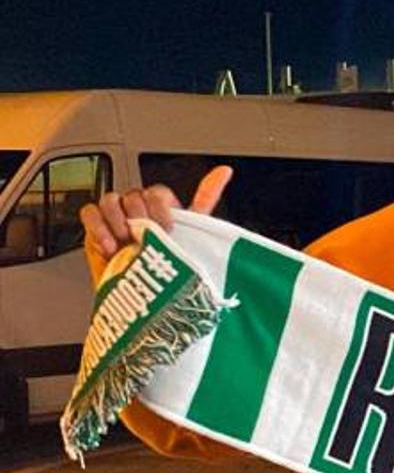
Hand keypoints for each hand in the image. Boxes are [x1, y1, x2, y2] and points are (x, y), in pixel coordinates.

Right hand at [80, 166, 232, 261]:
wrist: (146, 301)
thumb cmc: (171, 269)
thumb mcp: (194, 234)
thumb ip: (205, 200)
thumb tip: (224, 171)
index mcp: (162, 210)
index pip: (157, 191)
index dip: (161, 206)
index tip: (167, 227)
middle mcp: (139, 212)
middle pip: (133, 194)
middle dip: (141, 215)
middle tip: (146, 236)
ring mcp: (116, 219)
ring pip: (110, 199)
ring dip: (119, 220)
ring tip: (128, 240)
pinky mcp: (95, 229)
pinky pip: (90, 213)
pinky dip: (98, 226)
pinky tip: (111, 245)